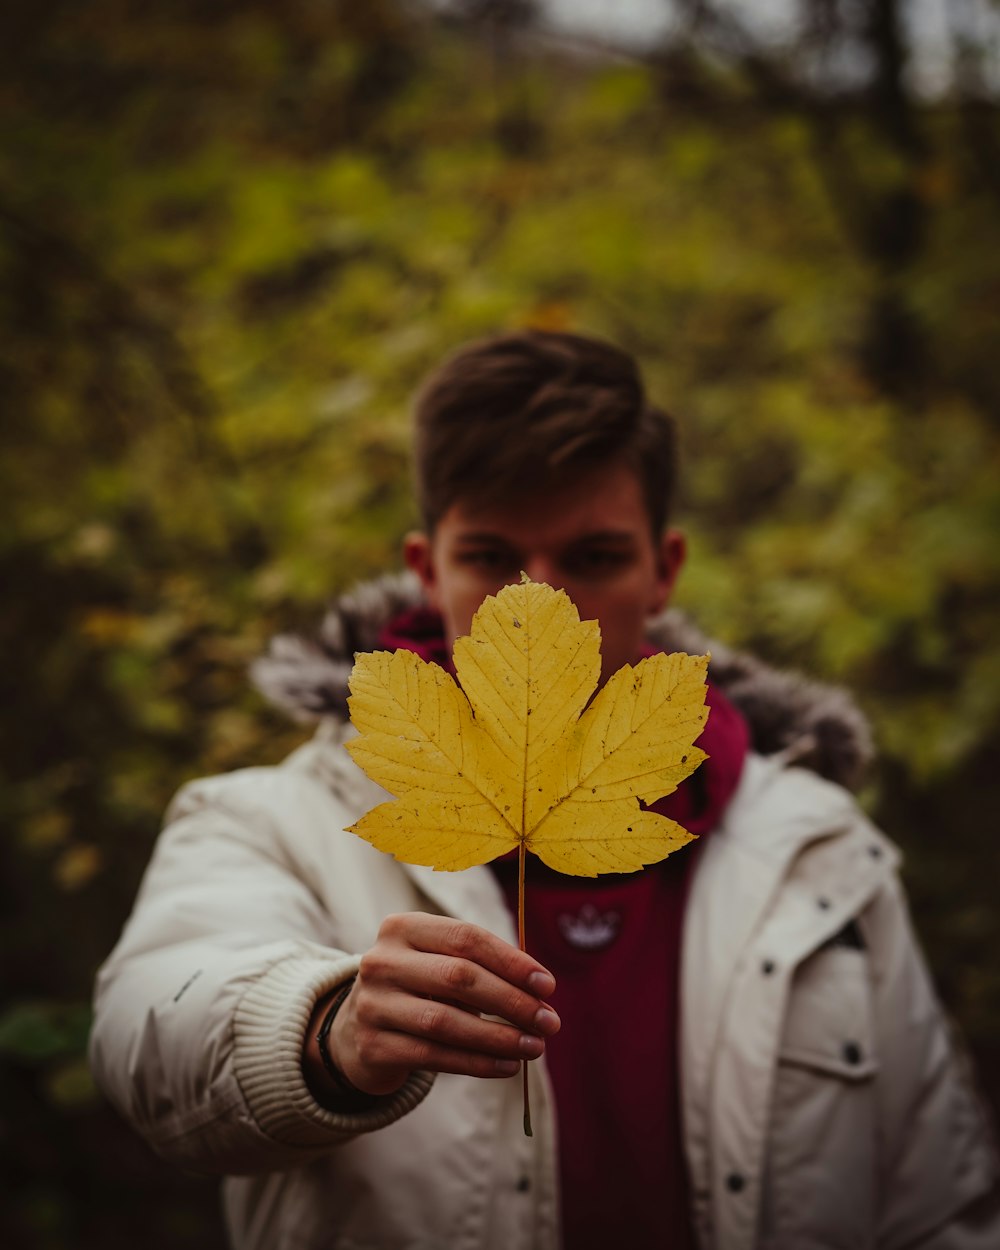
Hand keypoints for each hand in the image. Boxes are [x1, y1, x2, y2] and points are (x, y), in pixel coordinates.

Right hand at [305, 912, 558, 1098]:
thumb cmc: (418, 988)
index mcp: (402, 927)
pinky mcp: (373, 1045)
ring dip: (499, 1037)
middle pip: (460, 977)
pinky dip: (477, 1063)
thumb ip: (483, 969)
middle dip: (512, 1001)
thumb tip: (541, 993)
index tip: (548, 985)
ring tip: (535, 1047)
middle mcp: (382, 960)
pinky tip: (507, 1066)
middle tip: (550, 1021)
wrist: (357, 1029)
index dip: (512, 962)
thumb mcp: (439, 964)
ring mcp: (373, 1003)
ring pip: (447, 1022)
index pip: (466, 938)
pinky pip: (435, 1056)